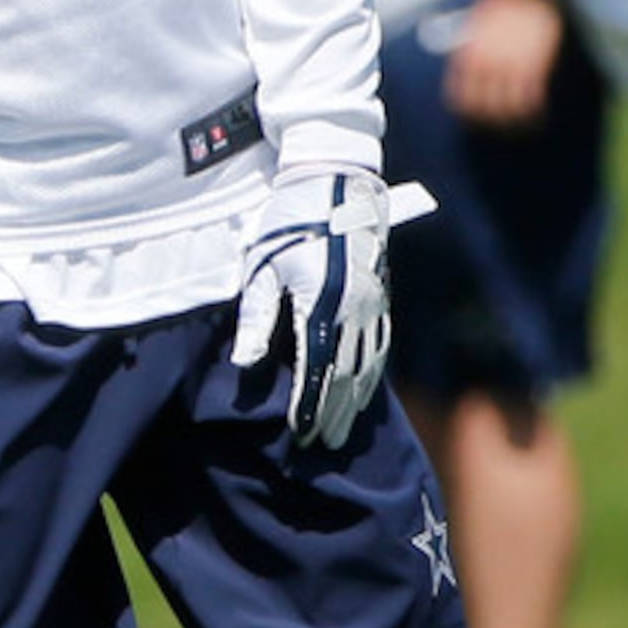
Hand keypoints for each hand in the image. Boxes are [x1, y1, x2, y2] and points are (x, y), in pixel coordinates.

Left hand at [231, 166, 399, 449]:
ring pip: (368, 365)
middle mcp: (354, 311)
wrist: (336, 183)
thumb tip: (246, 364)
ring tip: (343, 431)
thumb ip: (256, 318)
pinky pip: (380, 345)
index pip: (315, 370)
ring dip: (356, 401)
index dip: (308, 406)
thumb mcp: (263, 267)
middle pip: (346, 376)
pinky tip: (364, 391)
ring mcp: (374, 304)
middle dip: (334, 413)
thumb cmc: (289, 222)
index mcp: (321, 305)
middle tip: (322, 444)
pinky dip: (372, 375)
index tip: (300, 435)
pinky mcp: (382, 296)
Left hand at [446, 0, 562, 129]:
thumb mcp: (475, 25)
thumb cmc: (501, 4)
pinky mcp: (534, 65)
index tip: (474, 116)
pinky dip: (534, 110)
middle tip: (500, 125)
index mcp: (469, 55)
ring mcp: (511, 66)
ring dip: (514, 120)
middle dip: (491, 120)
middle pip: (484, 107)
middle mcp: (487, 64)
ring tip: (521, 124)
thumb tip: (465, 66)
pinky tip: (537, 113)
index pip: (460, 95)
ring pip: (509, 107)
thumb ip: (470, 49)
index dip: (467, 110)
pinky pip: (531, 98)